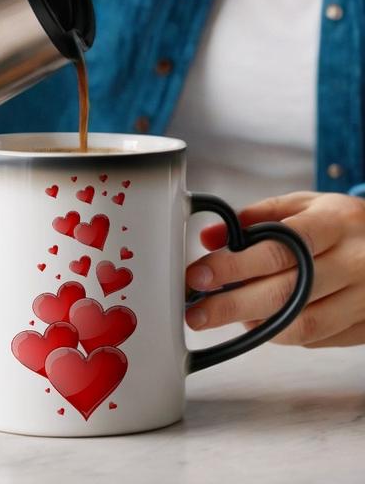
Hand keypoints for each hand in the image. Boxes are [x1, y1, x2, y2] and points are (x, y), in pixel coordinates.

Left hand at [185, 191, 364, 346]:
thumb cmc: (342, 223)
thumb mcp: (303, 205)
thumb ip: (255, 217)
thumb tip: (210, 238)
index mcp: (336, 224)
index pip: (279, 248)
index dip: (235, 265)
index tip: (200, 275)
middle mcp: (356, 262)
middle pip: (287, 292)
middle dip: (232, 305)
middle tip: (196, 313)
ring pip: (304, 324)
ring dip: (256, 324)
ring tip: (222, 317)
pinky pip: (317, 339)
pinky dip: (281, 334)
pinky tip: (259, 322)